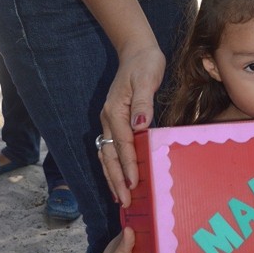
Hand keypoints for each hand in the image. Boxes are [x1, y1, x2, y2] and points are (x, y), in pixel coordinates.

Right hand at [98, 42, 165, 205]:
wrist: (137, 51)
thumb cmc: (145, 64)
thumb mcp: (146, 79)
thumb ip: (143, 103)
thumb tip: (140, 124)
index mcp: (115, 111)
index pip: (122, 144)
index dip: (128, 165)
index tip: (134, 184)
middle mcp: (108, 119)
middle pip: (109, 155)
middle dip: (116, 179)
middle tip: (126, 201)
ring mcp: (110, 121)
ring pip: (107, 155)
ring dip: (113, 176)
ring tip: (121, 197)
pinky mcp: (116, 121)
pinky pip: (112, 148)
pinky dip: (114, 166)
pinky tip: (121, 178)